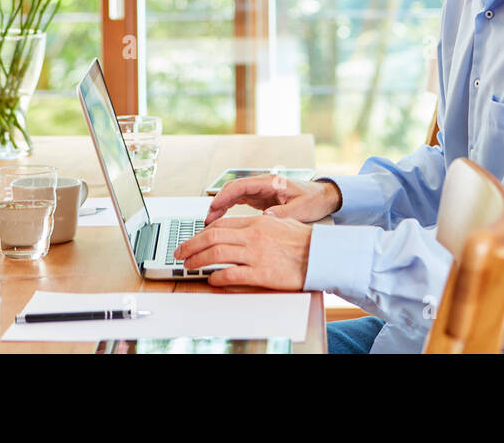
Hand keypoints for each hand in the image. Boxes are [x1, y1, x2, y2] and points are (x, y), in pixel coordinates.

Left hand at [174, 214, 311, 289]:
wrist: (323, 255)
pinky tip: (212, 279)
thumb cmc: (306, 242)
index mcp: (258, 222)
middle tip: (180, 253)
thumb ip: (261, 225)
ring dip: (198, 260)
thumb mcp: (281, 224)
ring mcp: (256, 254)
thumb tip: (244, 230)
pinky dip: (217, 277)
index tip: (193, 239)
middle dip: (191, 245)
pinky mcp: (262, 273)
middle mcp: (254, 236)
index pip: (222, 225)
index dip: (202, 233)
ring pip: (217, 254)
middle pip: (213, 237)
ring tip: (189, 266)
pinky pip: (232, 274)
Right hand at [205, 175, 340, 224]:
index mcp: (271, 182)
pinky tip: (221, 221)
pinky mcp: (260, 198)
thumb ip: (284, 213)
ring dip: (221, 206)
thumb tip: (265, 218)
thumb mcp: (301, 209)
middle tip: (208, 219)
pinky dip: (228, 209)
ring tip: (210, 223)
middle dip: (218, 202)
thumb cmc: (314, 200)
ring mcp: (260, 190)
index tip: (215, 206)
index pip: (242, 185)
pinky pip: (239, 201)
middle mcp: (262, 184)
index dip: (226, 195)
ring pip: (234, 195)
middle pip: (233, 189)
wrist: (323, 197)